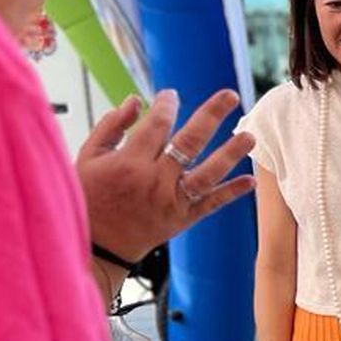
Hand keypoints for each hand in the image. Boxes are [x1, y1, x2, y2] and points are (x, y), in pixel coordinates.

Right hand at [76, 89, 254, 262]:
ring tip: (249, 136)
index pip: (157, 124)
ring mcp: (172, 201)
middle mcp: (155, 181)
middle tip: (231, 95)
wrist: (97, 245)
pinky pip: (212, 204)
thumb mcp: (88, 156)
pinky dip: (232, 192)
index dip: (167, 104)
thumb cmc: (90, 195)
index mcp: (129, 162)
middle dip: (211, 115)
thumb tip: (136, 99)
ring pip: (208, 174)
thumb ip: (112, 125)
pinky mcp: (183, 219)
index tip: (171, 95)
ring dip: (231, 154)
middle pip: (189, 142)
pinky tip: (251, 180)